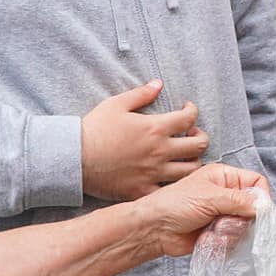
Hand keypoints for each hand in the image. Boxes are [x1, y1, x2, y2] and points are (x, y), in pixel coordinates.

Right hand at [81, 81, 208, 200]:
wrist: (74, 158)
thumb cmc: (94, 129)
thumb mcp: (116, 104)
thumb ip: (141, 94)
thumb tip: (159, 84)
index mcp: (155, 128)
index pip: (189, 118)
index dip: (193, 111)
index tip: (188, 111)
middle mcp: (160, 151)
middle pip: (199, 146)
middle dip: (201, 137)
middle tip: (192, 134)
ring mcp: (153, 173)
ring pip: (191, 171)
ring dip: (194, 162)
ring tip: (186, 157)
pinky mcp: (143, 190)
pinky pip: (169, 191)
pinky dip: (175, 186)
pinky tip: (170, 179)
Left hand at [135, 163, 266, 256]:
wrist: (155, 230)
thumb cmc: (175, 205)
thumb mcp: (209, 197)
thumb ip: (239, 200)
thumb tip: (264, 207)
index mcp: (225, 178)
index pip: (257, 183)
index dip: (261, 197)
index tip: (257, 211)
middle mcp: (227, 195)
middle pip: (254, 209)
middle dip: (240, 220)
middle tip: (222, 222)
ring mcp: (224, 215)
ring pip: (245, 227)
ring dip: (230, 232)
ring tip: (211, 230)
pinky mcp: (220, 233)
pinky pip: (235, 241)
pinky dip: (223, 243)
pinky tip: (207, 239)